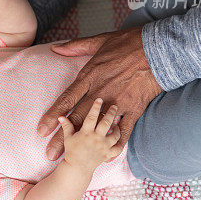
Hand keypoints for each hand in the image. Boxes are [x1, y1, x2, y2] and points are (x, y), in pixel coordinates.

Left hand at [39, 27, 161, 159]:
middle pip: (77, 118)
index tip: (41, 130)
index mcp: (91, 75)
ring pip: (97, 127)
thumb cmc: (129, 42)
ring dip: (84, 144)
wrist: (159, 49)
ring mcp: (118, 102)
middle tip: (50, 154)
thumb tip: (55, 48)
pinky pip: (124, 130)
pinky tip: (108, 157)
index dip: (53, 115)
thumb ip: (76, 46)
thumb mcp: (100, 40)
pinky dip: (116, 144)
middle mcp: (101, 92)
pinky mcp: (135, 108)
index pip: (67, 99)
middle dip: (62, 138)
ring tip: (72, 159)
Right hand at [59, 99, 122, 172]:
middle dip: (111, 113)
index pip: (91, 117)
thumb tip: (60, 116)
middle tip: (114, 106)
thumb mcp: (68, 138)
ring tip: (117, 121)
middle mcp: (96, 138)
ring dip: (117, 127)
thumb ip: (66, 126)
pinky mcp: (108, 154)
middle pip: (106, 123)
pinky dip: (121, 142)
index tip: (99, 99)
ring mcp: (104, 146)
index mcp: (86, 133)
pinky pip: (118, 148)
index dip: (96, 107)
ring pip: (115, 134)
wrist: (78, 169)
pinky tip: (119, 136)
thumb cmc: (72, 152)